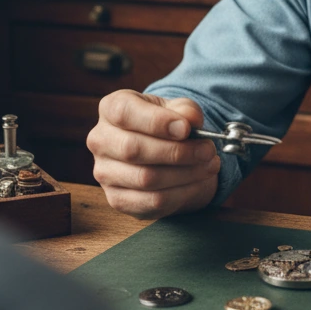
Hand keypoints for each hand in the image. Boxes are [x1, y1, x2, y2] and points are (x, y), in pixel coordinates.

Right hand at [87, 90, 220, 218]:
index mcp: (111, 108)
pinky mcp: (117, 199)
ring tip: (210, 165)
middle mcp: (100, 140)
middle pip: (133, 149)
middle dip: (177, 152)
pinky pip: (152, 201)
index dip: (156, 121)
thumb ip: (186, 110)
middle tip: (208, 150)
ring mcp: (105, 172)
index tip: (185, 129)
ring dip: (185, 174)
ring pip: (145, 178)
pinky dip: (182, 193)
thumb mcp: (178, 109)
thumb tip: (190, 120)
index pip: (124, 113)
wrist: (162, 151)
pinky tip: (198, 182)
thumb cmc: (167, 124)